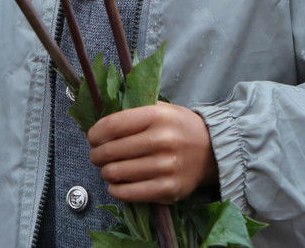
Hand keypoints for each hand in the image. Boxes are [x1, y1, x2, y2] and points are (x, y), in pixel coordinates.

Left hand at [87, 103, 216, 204]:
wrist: (212, 151)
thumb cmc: (180, 128)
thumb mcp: (161, 109)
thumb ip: (133, 113)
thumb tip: (98, 127)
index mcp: (157, 116)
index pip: (112, 125)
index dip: (95, 133)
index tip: (92, 138)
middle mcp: (162, 140)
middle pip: (110, 151)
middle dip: (97, 155)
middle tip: (98, 155)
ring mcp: (165, 167)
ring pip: (115, 173)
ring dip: (106, 172)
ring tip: (110, 168)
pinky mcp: (168, 189)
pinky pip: (128, 193)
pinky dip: (115, 189)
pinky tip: (117, 183)